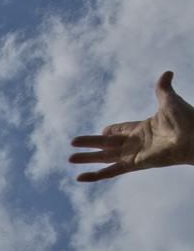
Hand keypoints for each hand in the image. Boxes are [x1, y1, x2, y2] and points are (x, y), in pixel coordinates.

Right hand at [69, 72, 193, 180]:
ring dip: (86, 158)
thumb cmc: (187, 119)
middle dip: (89, 143)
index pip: (119, 130)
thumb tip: (167, 72)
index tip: (103, 131)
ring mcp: (133, 154)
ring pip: (104, 158)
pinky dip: (95, 176)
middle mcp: (135, 143)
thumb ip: (162, 88)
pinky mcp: (134, 164)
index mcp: (142, 128)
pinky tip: (80, 178)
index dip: (110, 131)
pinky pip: (111, 171)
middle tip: (73, 143)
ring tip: (69, 158)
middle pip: (106, 144)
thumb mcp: (169, 100)